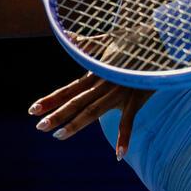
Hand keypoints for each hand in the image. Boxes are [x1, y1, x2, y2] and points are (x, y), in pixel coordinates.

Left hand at [30, 27, 155, 159]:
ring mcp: (119, 91)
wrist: (159, 39)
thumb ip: (88, 43)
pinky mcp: (136, 97)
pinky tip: (119, 155)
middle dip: (57, 114)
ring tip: (59, 136)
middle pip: (76, 102)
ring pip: (93, 110)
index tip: (32, 110)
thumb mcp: (109, 40)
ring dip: (76, 123)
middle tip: (39, 127)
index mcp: (96, 74)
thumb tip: (69, 36)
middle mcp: (103, 84)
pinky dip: (124, 137)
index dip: (51, 100)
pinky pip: (129, 121)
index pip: (69, 89)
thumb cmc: (135, 41)